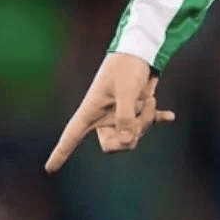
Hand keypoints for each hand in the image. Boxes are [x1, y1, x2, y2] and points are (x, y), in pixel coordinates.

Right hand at [45, 52, 175, 172]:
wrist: (140, 50)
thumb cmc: (127, 67)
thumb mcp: (126, 90)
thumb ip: (126, 116)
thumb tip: (127, 142)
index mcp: (91, 110)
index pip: (72, 136)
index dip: (61, 153)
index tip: (50, 169)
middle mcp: (104, 116)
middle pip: (113, 144)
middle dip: (131, 134)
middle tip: (140, 114)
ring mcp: (120, 115)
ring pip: (134, 134)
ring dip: (145, 118)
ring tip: (148, 98)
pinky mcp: (136, 109)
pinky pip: (148, 120)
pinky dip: (158, 117)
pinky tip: (170, 116)